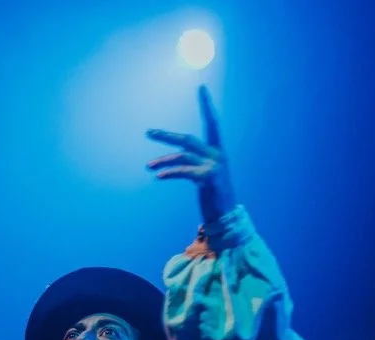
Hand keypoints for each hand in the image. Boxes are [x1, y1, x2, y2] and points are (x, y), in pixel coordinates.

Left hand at [146, 84, 235, 225]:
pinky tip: (159, 176)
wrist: (226, 218)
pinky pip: (185, 172)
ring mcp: (213, 166)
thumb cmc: (215, 198)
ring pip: (182, 156)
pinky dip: (171, 173)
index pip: (212, 123)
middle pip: (187, 139)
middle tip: (148, 132)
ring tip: (148, 166)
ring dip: (163, 161)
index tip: (201, 87)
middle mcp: (217, 155)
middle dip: (166, 136)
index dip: (206, 105)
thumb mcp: (205, 176)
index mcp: (217, 151)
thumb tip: (177, 158)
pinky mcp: (209, 178)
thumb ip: (194, 163)